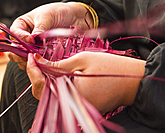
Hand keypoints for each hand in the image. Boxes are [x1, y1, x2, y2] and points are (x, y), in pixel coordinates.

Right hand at [8, 2, 94, 69]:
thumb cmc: (58, 12)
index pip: (14, 34)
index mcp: (22, 25)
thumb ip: (39, 27)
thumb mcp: (47, 16)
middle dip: (21, 54)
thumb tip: (32, 38)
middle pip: (16, 50)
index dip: (21, 38)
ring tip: (40, 60)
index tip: (31, 40)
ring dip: (31, 61)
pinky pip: (37, 63)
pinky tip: (46, 63)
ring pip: (25, 59)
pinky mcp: (42, 55)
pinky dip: (40, 65)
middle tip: (31, 55)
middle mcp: (25, 38)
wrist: (74, 17)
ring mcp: (33, 48)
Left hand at [26, 52, 145, 113]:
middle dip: (36, 76)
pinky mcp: (81, 106)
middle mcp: (71, 106)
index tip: (30, 56)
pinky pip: (63, 97)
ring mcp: (76, 108)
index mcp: (70, 95)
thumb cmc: (111, 68)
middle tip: (34, 59)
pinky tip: (55, 72)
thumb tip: (37, 61)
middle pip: (43, 94)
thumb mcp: (82, 60)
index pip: (40, 86)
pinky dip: (56, 85)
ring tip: (42, 63)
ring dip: (45, 81)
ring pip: (51, 96)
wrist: (134, 81)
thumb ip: (57, 64)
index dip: (32, 70)